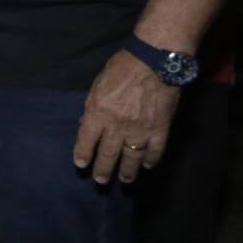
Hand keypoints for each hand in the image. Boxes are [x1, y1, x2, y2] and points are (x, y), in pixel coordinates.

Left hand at [73, 48, 181, 183]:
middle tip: (100, 180)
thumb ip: (91, 107)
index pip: (86, 140)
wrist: (155, 61)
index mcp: (98, 112)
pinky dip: (151, 160)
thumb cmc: (122, 68)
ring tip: (124, 180)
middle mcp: (117, 125)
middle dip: (103, 170)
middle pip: (108, 154)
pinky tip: (147, 166)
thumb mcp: (97, 85)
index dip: (83, 154)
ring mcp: (140, 130)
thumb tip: (85, 125)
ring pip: (131, 158)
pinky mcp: (160, 130)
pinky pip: (155, 151)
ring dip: (127, 172)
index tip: (81, 164)